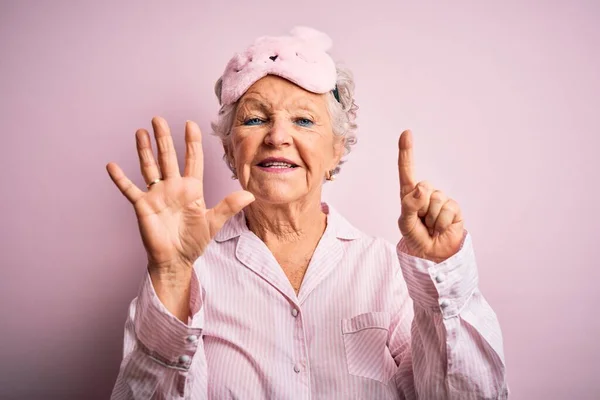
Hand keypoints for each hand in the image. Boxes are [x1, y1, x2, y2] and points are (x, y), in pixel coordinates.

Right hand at [106, 117, 254, 273]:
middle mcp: (173, 187)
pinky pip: (129, 189)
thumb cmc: (194, 242)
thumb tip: (250, 195)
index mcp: (191, 189)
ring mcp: (156, 195)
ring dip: (144, 150)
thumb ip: (229, 206)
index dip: (191, 142)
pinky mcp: (143, 206)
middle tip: (159, 118)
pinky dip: (120, 179)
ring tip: (140, 132)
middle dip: (164, 138)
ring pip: (149, 167)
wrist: (176, 260)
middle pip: (168, 157)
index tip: (190, 124)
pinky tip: (112, 165)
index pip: (192, 160)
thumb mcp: (214, 222)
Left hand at [397, 130, 464, 262]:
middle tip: (421, 221)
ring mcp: (441, 200)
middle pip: (423, 187)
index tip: (407, 133)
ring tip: (431, 226)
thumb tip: (421, 189)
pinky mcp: (454, 208)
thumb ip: (410, 206)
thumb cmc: (416, 237)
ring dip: (431, 218)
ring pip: (435, 200)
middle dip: (420, 207)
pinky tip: (440, 228)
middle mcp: (425, 194)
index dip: (407, 152)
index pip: (407, 171)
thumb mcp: (406, 224)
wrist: (434, 254)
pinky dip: (442, 223)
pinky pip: (447, 210)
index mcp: (409, 195)